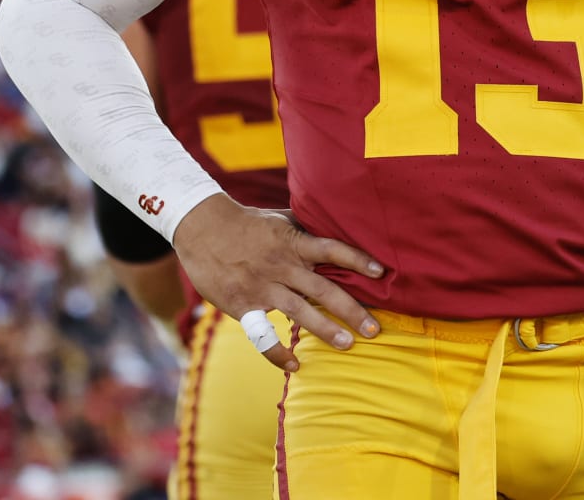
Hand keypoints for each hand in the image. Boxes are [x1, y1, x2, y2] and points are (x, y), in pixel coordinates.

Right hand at [172, 194, 383, 371]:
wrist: (201, 227)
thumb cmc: (246, 222)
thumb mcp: (279, 218)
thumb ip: (305, 229)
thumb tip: (336, 227)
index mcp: (293, 242)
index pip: (332, 249)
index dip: (357, 259)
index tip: (381, 273)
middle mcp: (282, 265)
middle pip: (323, 289)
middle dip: (351, 310)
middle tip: (374, 329)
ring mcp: (262, 286)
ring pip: (299, 312)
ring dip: (325, 330)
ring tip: (347, 345)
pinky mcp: (242, 305)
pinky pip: (262, 334)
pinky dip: (277, 353)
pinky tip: (295, 366)